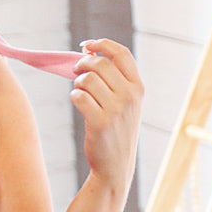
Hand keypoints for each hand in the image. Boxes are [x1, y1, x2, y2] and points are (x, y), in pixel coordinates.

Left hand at [70, 39, 143, 193]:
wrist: (115, 166)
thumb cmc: (116, 133)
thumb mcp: (126, 105)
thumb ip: (115, 81)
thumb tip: (89, 54)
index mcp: (138, 88)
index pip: (121, 54)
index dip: (102, 44)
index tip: (87, 45)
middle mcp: (130, 96)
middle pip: (100, 64)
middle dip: (83, 64)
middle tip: (75, 71)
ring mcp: (116, 110)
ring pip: (87, 79)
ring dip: (77, 82)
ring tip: (78, 91)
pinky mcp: (100, 122)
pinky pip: (79, 96)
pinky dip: (74, 96)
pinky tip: (76, 101)